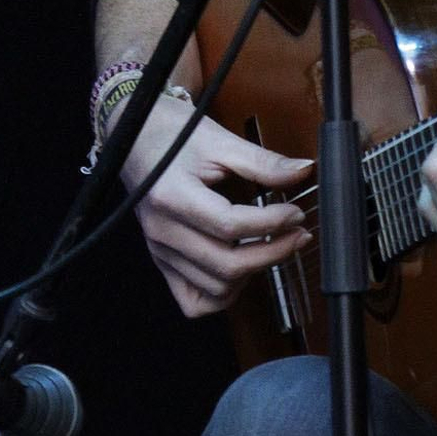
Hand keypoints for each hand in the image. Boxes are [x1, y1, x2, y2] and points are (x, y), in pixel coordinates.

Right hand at [123, 97, 310, 318]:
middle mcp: (162, 230)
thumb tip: (302, 171)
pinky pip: (193, 301)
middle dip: (273, 253)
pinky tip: (238, 270)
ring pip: (216, 288)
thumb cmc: (172, 134)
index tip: (295, 213)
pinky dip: (221, 294)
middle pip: (227, 265)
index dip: (272, 223)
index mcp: (172, 196)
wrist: (134, 135)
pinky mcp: (161, 260)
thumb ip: (262, 162)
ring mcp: (160, 249)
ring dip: (251, 274)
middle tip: (296, 234)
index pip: (231, 225)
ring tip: (270, 248)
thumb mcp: (219, 141)